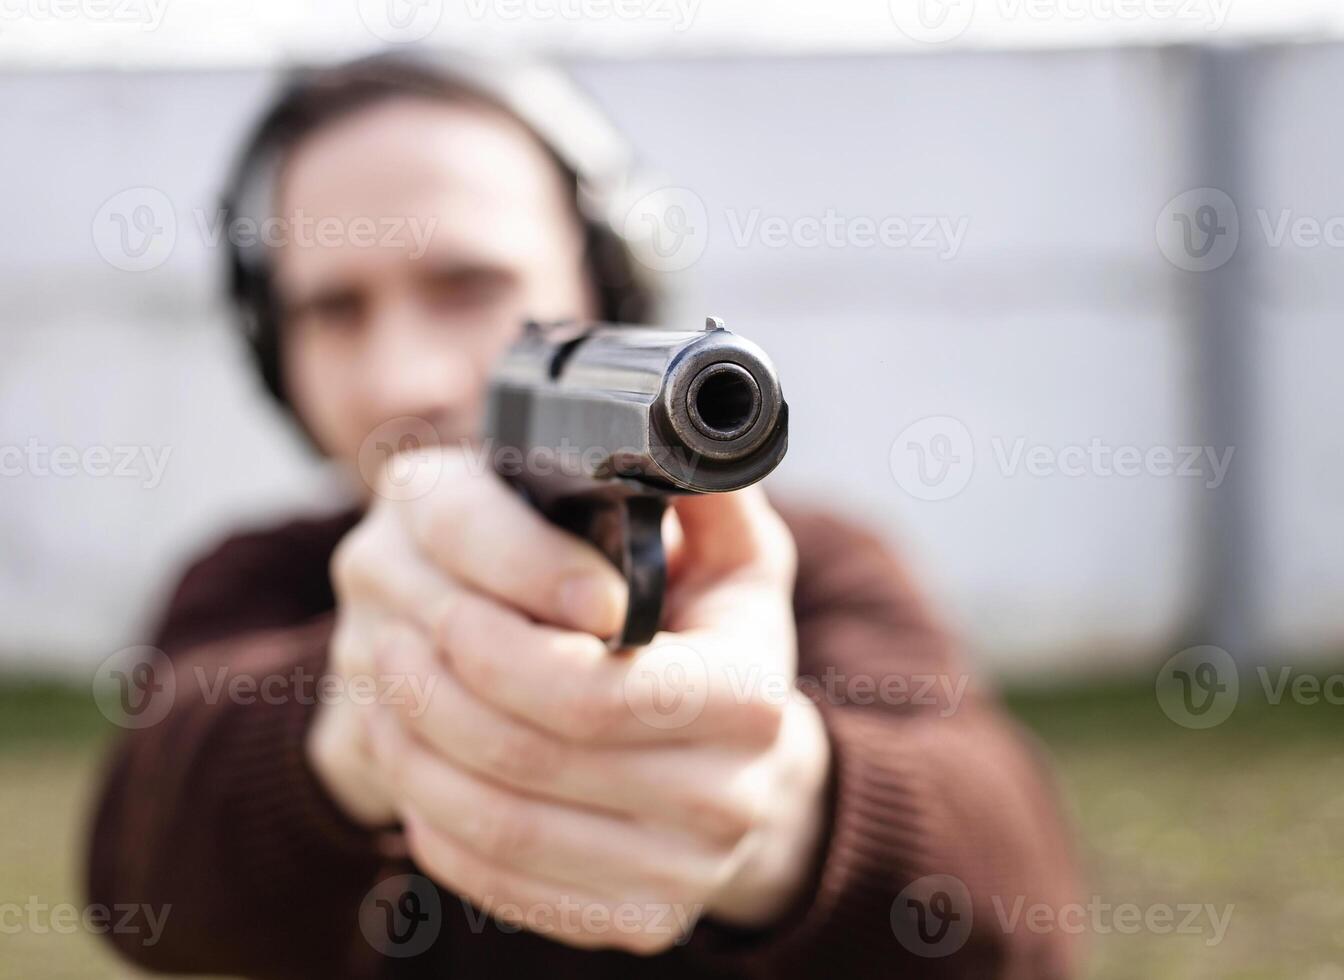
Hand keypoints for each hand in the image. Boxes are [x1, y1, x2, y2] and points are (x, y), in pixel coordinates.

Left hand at [308, 446, 830, 952]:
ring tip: (386, 688)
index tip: (446, 605)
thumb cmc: (715, 640)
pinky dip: (433, 822)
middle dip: (437, 691)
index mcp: (750, 699)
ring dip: (417, 753)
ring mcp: (680, 877)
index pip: (595, 690)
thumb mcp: (734, 554)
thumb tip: (662, 431)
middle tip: (390, 634)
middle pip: (530, 757)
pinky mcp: (631, 923)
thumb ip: (699, 491)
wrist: (744, 769)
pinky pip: (499, 883)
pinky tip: (416, 766)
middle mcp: (728, 801)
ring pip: (498, 824)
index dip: (501, 649)